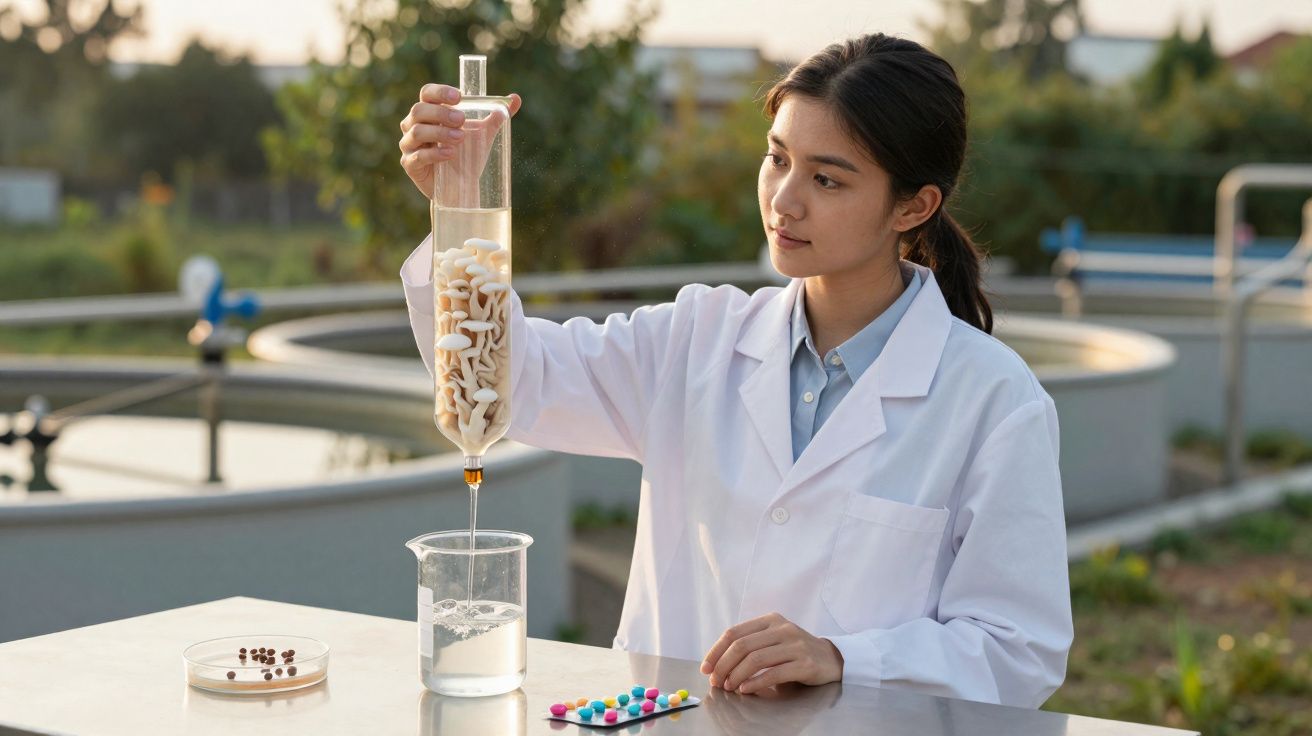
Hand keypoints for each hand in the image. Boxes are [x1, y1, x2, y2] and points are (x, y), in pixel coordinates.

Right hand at [399, 83, 522, 200]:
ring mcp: (409, 145)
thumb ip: (497, 116)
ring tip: (460, 139)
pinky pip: (417, 157)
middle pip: (419, 110)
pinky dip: (434, 154)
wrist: (462, 188)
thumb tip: (515, 98)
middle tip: (461, 120)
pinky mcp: (410, 165)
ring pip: (417, 132)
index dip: (439, 92)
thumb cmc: (468, 156)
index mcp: (429, 112)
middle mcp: (414, 125)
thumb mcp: (484, 134)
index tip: (459, 97)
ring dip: (440, 133)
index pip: (426, 93)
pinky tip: (450, 154)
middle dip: (441, 113)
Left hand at [700, 612, 843, 693]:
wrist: (831, 658)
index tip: (706, 668)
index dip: (716, 651)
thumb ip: (751, 644)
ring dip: (737, 675)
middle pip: (742, 646)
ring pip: (756, 659)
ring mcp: (795, 645)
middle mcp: (782, 629)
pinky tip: (746, 689)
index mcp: (770, 620)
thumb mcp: (773, 640)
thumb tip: (717, 663)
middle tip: (716, 681)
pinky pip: (774, 673)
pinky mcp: (805, 663)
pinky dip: (756, 682)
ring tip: (729, 687)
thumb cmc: (795, 652)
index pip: (734, 633)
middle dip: (723, 666)